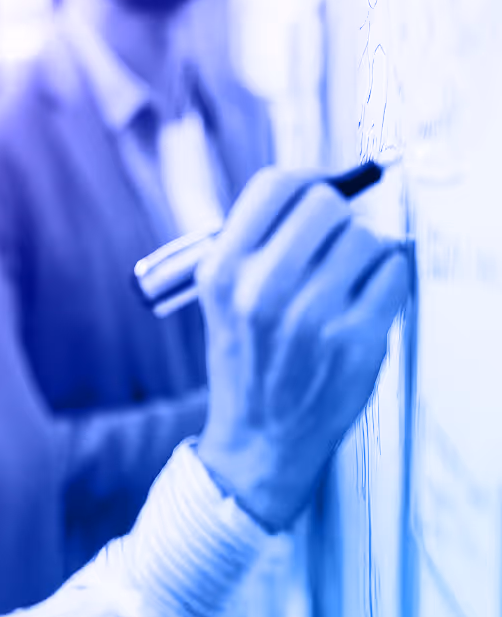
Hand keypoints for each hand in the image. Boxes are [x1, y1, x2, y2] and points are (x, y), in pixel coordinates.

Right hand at [194, 168, 410, 532]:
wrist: (259, 436)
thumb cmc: (247, 358)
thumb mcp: (222, 294)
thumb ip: (256, 240)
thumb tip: (319, 186)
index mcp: (222, 270)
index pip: (273, 186)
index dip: (306, 179)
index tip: (319, 189)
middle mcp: (261, 289)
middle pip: (324, 203)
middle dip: (336, 217)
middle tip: (332, 242)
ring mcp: (311, 316)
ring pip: (366, 237)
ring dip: (365, 251)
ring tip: (346, 280)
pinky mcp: (356, 340)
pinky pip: (394, 273)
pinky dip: (389, 278)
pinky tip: (366, 298)